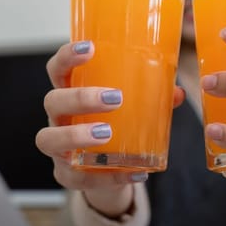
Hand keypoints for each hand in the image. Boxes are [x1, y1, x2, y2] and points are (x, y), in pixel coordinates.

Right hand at [36, 40, 183, 215]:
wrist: (105, 171)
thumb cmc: (115, 128)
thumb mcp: (131, 110)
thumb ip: (153, 99)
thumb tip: (177, 93)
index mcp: (70, 93)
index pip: (57, 69)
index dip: (67, 56)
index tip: (90, 48)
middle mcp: (58, 118)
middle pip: (53, 100)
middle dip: (80, 97)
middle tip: (115, 98)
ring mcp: (57, 148)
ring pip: (48, 139)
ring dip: (76, 135)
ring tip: (106, 133)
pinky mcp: (66, 175)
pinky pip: (77, 177)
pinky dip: (108, 177)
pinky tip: (134, 172)